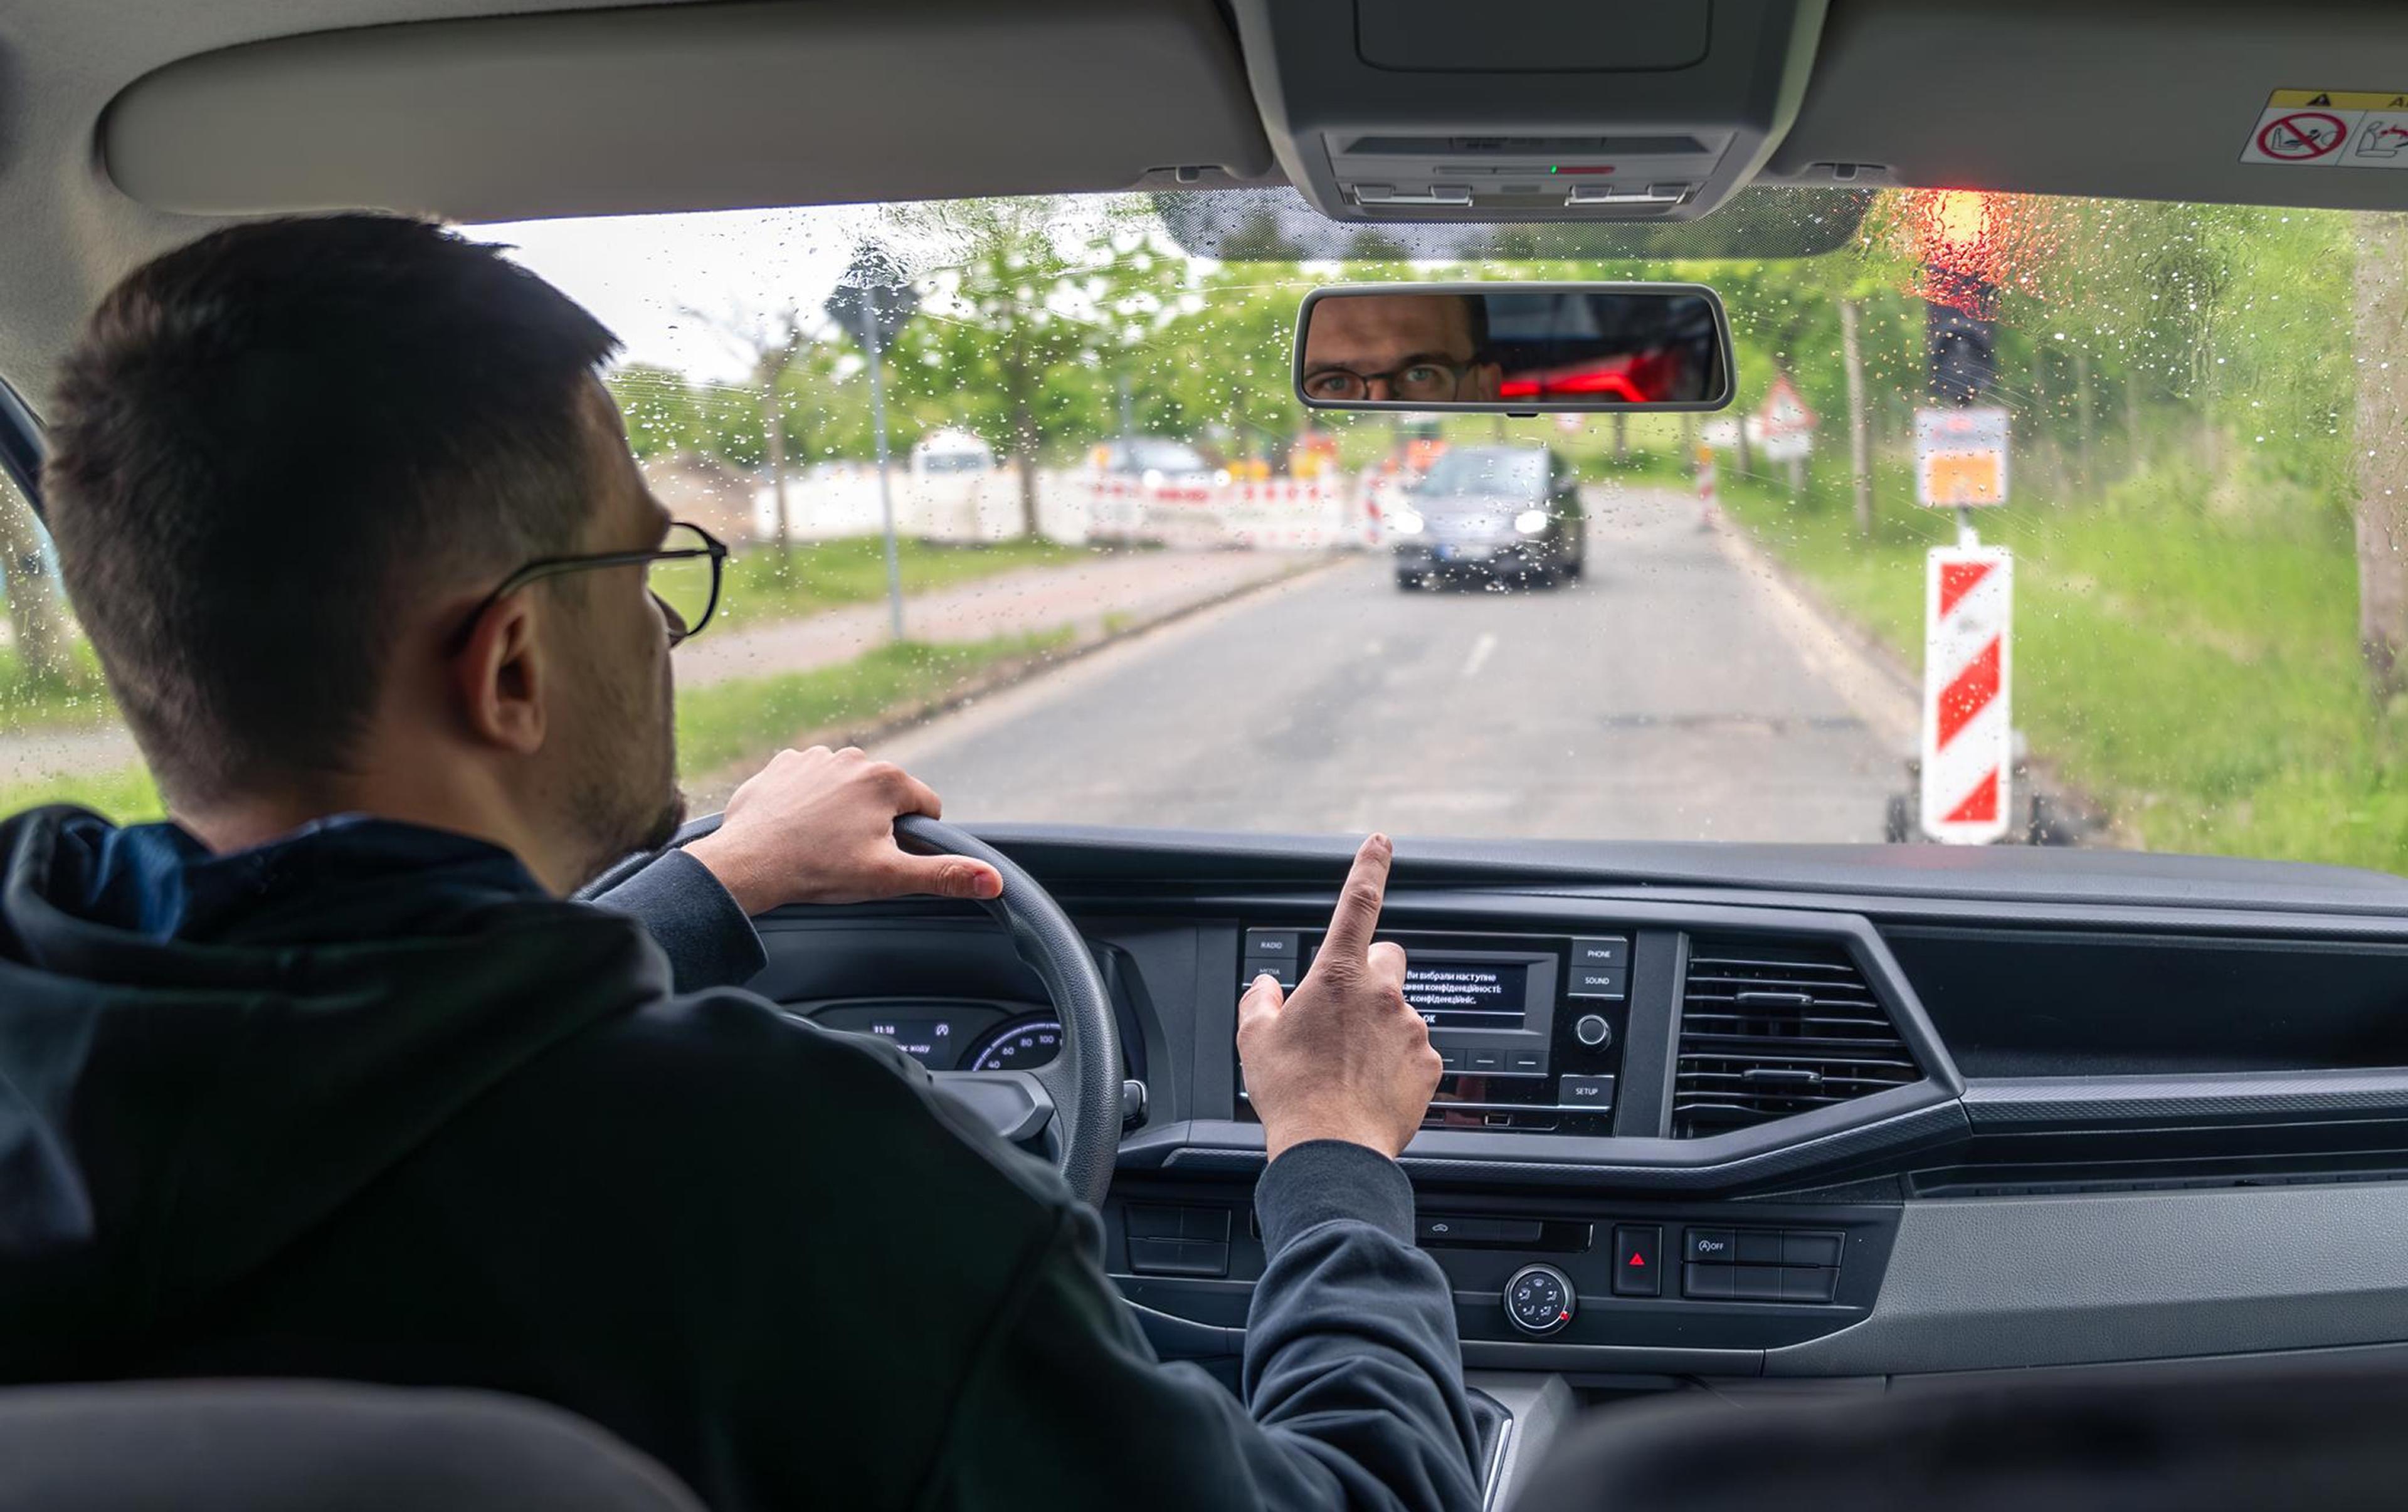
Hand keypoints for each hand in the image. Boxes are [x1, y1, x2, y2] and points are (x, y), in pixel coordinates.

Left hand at [683, 746, 1003, 914]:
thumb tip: (993, 881)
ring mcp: (815, 757)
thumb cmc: (817, 871)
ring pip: (849, 788)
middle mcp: (854, 756)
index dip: (913, 838)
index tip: (885, 857)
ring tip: (821, 843)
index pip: (926, 808)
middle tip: (850, 855)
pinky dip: (809, 802)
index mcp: (886, 779)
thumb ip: (943, 875)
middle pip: (886, 796)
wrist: (746, 864)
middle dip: (877, 823)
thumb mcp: (888, 878)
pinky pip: (811, 781)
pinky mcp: (783, 764)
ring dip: (843, 811)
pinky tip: (797, 827)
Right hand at [1236, 833, 1440, 1161]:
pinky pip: (1415, 1052)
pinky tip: (1371, 1088)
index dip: (1370, 868)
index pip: (1358, 904)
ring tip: (1349, 1068)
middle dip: (1371, 973)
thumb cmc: (1292, 1094)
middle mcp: (1383, 994)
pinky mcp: (1430, 1064)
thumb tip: (1266, 988)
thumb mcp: (1254, 1040)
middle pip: (1388, 959)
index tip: (1382, 843)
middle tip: (1345, 1010)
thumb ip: (1259, 1001)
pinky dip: (1396, 1064)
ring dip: (1380, 1028)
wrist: (1332, 1149)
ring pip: (1399, 1012)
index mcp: (1339, 976)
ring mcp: (1411, 1029)